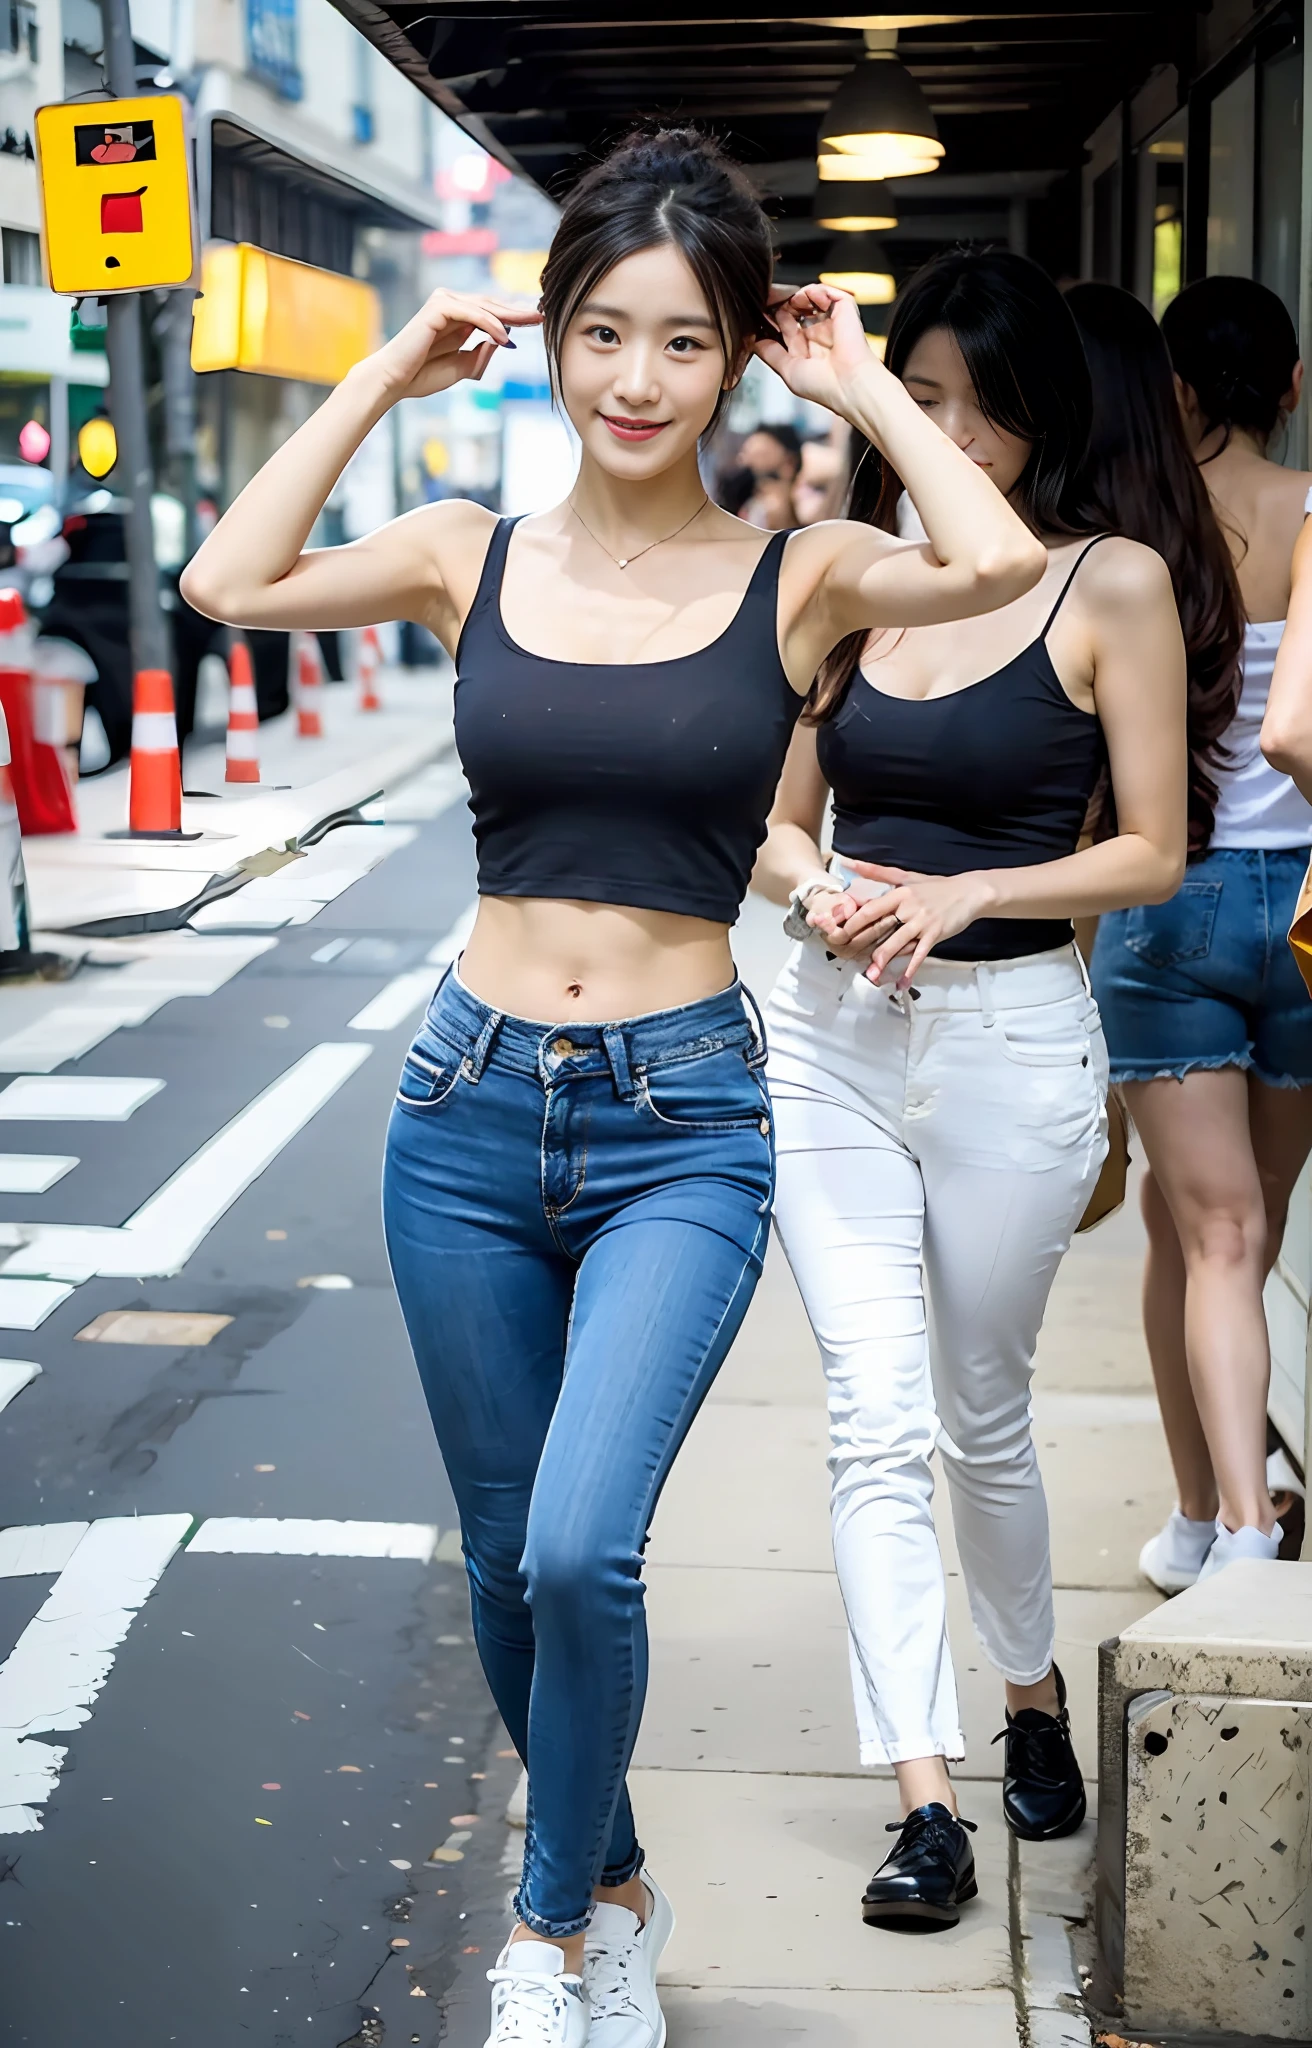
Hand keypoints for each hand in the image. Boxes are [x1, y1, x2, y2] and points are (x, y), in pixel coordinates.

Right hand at [367, 289, 542, 402]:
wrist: (395, 381)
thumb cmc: (423, 376)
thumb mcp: (462, 367)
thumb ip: (481, 354)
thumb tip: (502, 340)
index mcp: (456, 318)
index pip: (490, 312)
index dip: (514, 316)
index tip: (536, 321)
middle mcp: (450, 305)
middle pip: (491, 305)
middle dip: (517, 311)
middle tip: (540, 316)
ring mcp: (443, 304)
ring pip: (484, 306)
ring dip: (508, 316)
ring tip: (530, 323)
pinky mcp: (437, 308)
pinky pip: (472, 313)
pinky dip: (490, 324)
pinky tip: (504, 337)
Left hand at [753, 283, 880, 413]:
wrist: (849, 385)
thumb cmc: (823, 386)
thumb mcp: (786, 370)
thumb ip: (770, 353)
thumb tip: (752, 341)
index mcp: (806, 349)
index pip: (785, 326)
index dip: (771, 318)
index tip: (758, 314)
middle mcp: (818, 334)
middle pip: (794, 309)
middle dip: (779, 303)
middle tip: (767, 300)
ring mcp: (830, 321)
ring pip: (809, 298)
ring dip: (795, 296)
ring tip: (788, 301)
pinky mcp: (844, 310)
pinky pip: (827, 291)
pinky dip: (815, 290)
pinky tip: (807, 299)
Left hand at [833, 861, 997, 986]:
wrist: (969, 892)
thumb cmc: (935, 886)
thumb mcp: (906, 876)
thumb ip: (878, 872)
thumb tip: (851, 863)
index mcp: (899, 893)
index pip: (870, 908)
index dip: (852, 921)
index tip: (837, 932)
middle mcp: (908, 907)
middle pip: (880, 927)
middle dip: (862, 943)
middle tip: (846, 956)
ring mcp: (922, 922)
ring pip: (898, 942)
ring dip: (884, 960)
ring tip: (871, 975)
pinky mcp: (935, 934)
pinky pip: (920, 954)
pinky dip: (912, 968)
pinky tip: (903, 982)